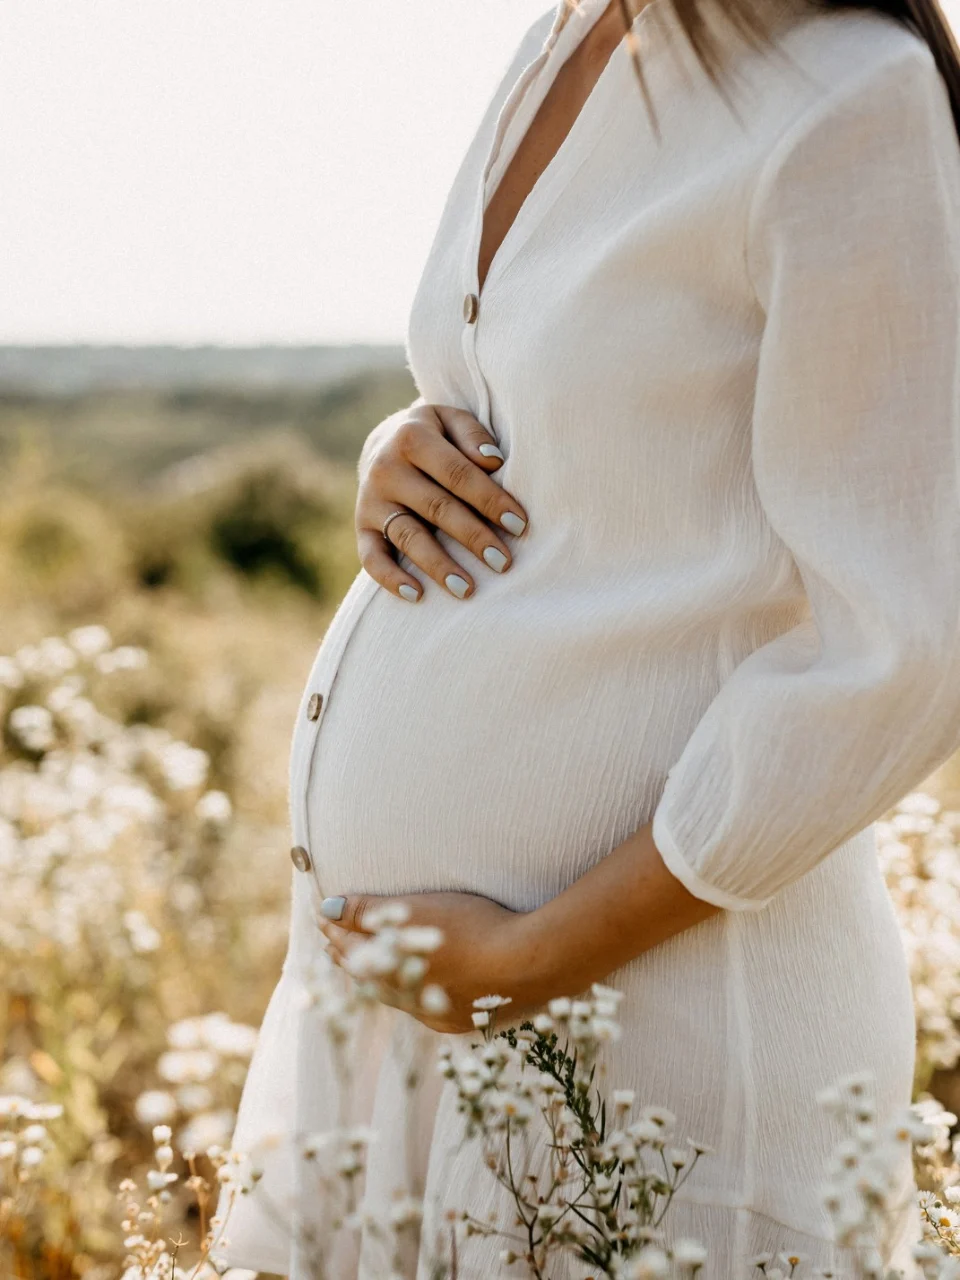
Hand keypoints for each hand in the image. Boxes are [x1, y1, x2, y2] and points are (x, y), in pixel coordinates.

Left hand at [316, 890, 544, 1034]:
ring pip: (401, 998)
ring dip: (382, 978)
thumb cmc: (474, 929)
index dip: (339, 934)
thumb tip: (326, 911)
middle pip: (373, 979)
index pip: (355, 953)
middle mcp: (414, 1003)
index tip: (324, 922)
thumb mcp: (418, 910)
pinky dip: (416, 994)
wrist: (532, 963)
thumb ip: (369, 912)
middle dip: (354, 958)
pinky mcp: (472, 1019)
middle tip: (337, 945)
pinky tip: (422, 989)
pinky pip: (431, 1008)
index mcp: (396, 976)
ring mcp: (443, 1014)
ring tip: (372, 965)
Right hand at [355, 400, 528, 602]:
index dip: (489, 499)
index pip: (457, 473)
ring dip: (438, 565)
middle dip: (473, 536)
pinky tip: (417, 595)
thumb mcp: (451, 420)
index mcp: (412, 438)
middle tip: (503, 562)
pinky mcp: (362, 527)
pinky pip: (371, 557)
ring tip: (467, 590)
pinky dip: (390, 579)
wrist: (383, 441)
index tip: (519, 524)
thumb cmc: (435, 435)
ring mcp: (371, 501)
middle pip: (436, 507)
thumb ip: (472, 435)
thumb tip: (493, 462)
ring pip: (407, 537)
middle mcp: (386, 469)